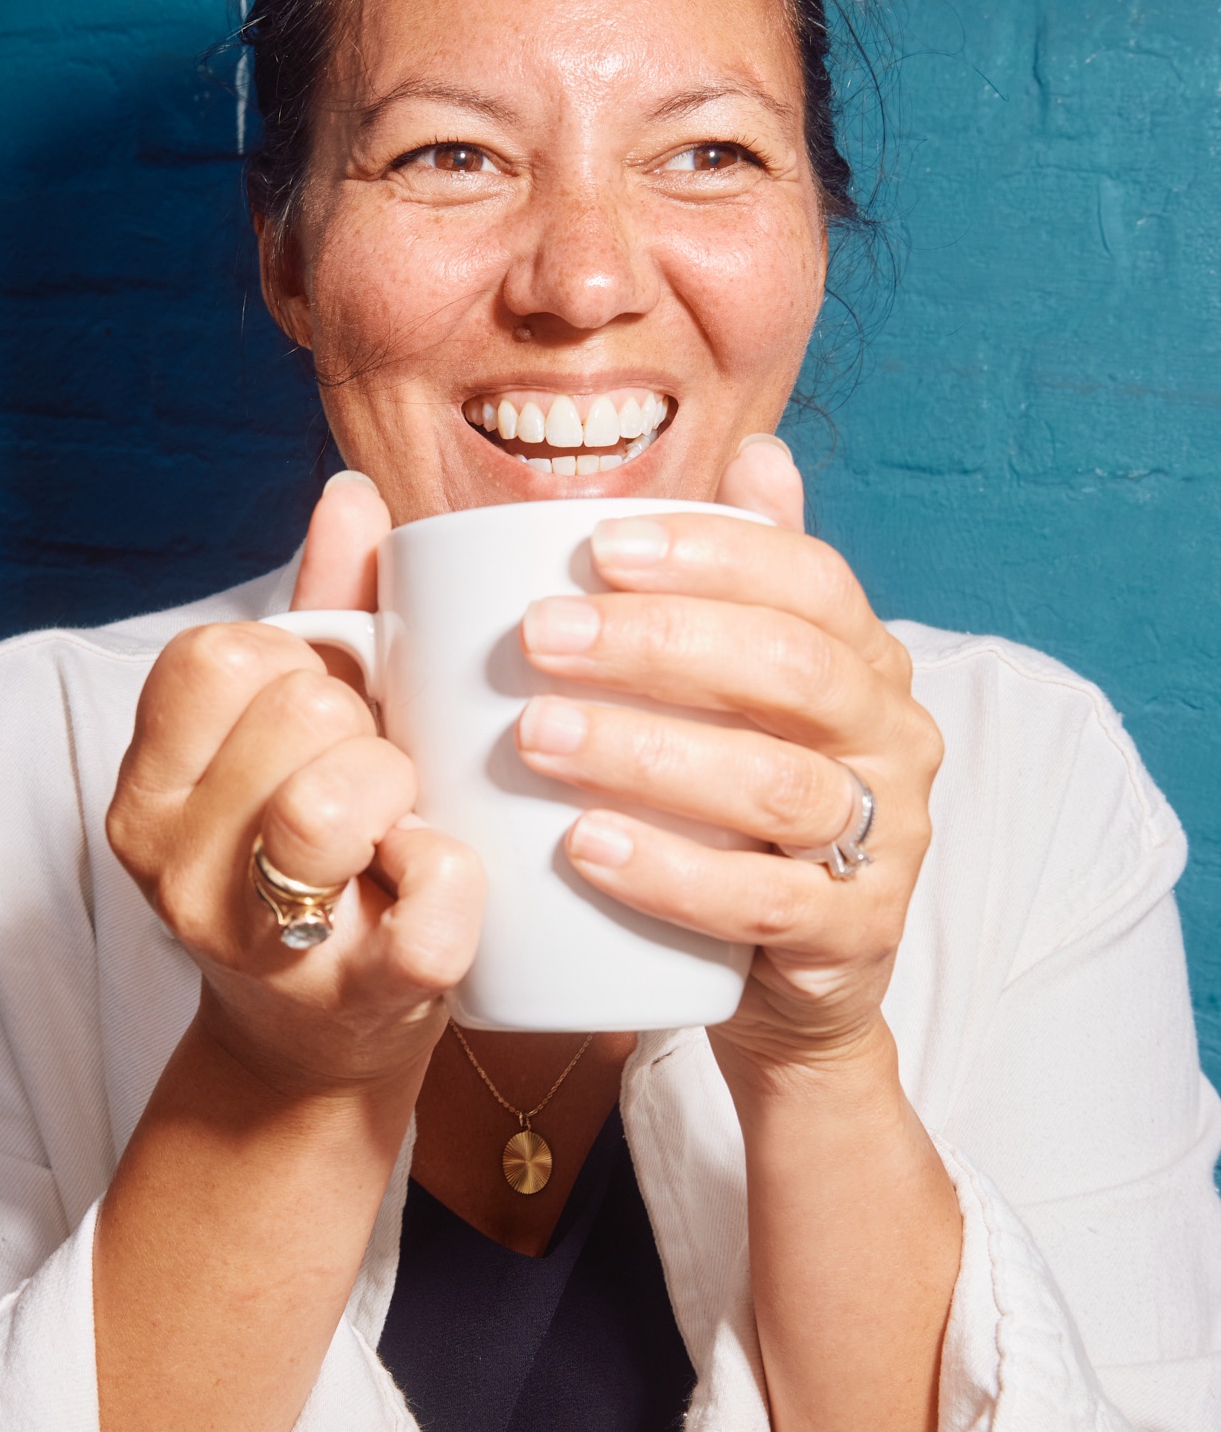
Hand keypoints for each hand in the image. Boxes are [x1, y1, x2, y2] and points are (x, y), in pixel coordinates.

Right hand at [106, 474, 485, 1099]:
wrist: (323, 1038)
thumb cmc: (324, 852)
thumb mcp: (304, 733)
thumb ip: (325, 613)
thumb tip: (351, 492)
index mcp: (152, 778)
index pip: (221, 654)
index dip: (301, 667)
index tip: (325, 715)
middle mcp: (170, 858)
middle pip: (295, 712)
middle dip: (362, 729)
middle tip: (374, 779)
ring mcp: (251, 938)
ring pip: (332, 802)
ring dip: (399, 795)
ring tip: (401, 824)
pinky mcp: (353, 1002)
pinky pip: (426, 916)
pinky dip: (456, 882)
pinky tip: (444, 875)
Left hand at [514, 438, 943, 1074]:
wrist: (787, 979)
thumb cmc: (739, 812)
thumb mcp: (743, 697)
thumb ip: (744, 584)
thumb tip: (759, 452)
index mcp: (866, 660)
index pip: (808, 578)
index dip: (708, 552)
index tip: (596, 545)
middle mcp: (894, 739)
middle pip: (791, 669)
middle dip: (659, 643)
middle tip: (539, 637)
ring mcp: (885, 839)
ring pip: (777, 783)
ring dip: (647, 752)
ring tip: (536, 736)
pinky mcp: (854, 934)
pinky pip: (767, 900)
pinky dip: (672, 872)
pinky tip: (585, 846)